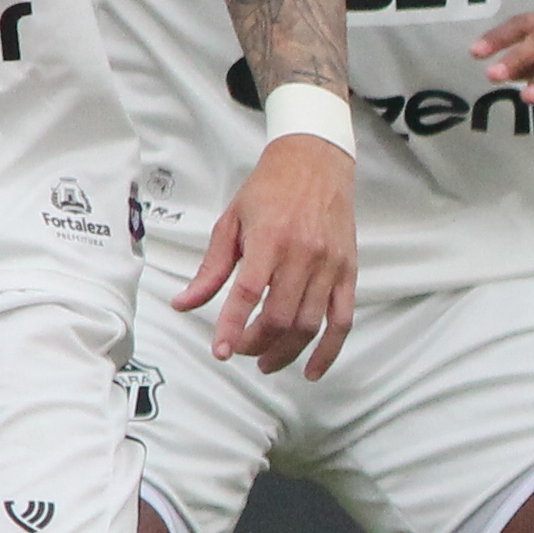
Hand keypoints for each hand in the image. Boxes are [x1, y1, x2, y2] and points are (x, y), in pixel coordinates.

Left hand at [172, 134, 357, 375]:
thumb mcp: (230, 222)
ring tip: (267, 362)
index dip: (233, 327)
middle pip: (280, 317)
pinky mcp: (348, 272)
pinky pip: (342, 320)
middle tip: (241, 350)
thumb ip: (211, 268)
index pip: (248, 293)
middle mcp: (304, 254)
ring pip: (309, 324)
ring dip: (286, 352)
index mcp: (270, 239)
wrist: (316, 162)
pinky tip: (313, 369)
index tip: (221, 351)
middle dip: (256, 344)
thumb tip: (185, 304)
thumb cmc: (271, 189)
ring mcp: (330, 265)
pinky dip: (329, 350)